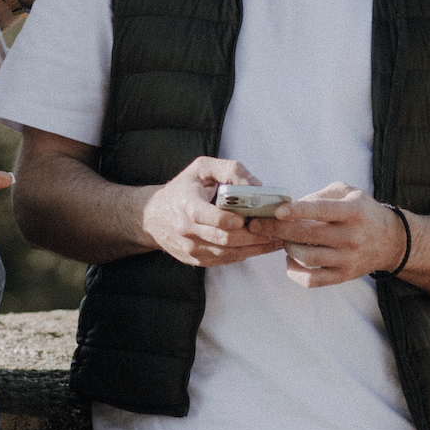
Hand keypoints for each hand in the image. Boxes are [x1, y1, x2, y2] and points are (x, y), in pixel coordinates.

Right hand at [140, 158, 278, 267]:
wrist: (153, 217)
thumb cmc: (182, 189)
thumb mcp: (201, 169)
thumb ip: (229, 170)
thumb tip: (256, 185)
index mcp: (187, 205)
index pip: (211, 217)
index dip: (232, 220)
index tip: (249, 217)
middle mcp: (187, 230)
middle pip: (225, 238)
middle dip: (254, 235)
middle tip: (276, 229)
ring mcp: (191, 249)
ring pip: (228, 253)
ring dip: (255, 248)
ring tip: (277, 238)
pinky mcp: (196, 260)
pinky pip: (226, 260)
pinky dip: (246, 253)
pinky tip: (261, 246)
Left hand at [272, 183, 408, 288]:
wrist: (390, 242)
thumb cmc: (362, 212)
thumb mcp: (348, 193)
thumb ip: (321, 195)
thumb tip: (292, 206)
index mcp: (353, 212)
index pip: (322, 211)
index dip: (297, 210)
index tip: (277, 210)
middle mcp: (351, 237)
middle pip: (307, 235)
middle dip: (277, 229)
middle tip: (257, 224)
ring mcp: (347, 259)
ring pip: (305, 257)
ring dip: (286, 247)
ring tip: (283, 239)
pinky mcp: (342, 276)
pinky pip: (311, 280)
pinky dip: (294, 271)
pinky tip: (291, 260)